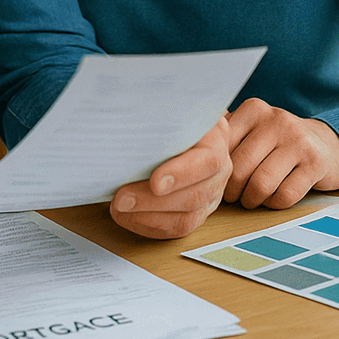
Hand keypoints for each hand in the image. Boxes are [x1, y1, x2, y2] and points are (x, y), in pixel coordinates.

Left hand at [110, 118, 230, 238]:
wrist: (180, 127)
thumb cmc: (170, 116)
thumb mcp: (170, 109)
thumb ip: (159, 117)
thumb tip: (127, 126)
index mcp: (216, 138)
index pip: (208, 161)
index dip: (182, 174)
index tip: (155, 182)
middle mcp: (220, 169)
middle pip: (195, 195)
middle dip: (153, 201)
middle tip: (121, 198)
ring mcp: (211, 194)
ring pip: (186, 218)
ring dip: (148, 216)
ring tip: (118, 208)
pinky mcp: (197, 213)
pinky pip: (177, 229)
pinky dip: (149, 226)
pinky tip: (127, 216)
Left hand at [225, 98, 338, 208]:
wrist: (326, 144)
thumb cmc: (276, 143)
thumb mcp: (250, 130)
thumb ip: (223, 136)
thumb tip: (182, 150)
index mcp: (253, 109)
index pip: (221, 149)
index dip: (215, 172)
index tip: (217, 180)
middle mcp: (276, 119)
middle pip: (239, 170)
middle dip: (233, 192)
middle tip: (235, 195)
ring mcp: (298, 140)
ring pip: (261, 185)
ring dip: (253, 200)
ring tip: (252, 198)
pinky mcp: (316, 162)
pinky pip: (285, 196)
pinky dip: (275, 204)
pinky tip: (275, 197)